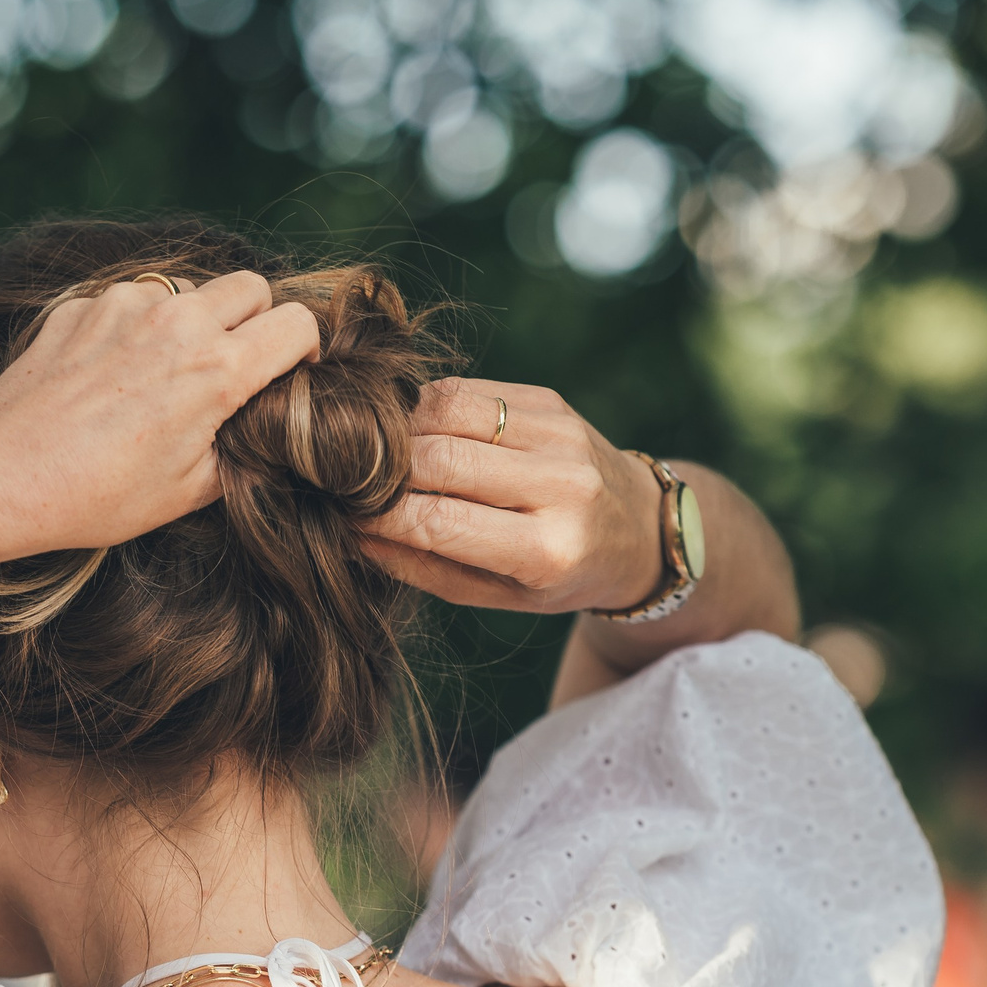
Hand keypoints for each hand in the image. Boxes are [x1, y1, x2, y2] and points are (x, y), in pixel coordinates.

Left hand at [0, 271, 322, 557]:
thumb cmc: (98, 495)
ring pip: (189, 289)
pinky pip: (132, 300)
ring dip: (192, 319)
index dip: (304, 347)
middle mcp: (178, 323)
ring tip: (165, 372)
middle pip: (250, 286)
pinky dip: (136, 326)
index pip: (297, 323)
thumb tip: (260, 427)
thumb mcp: (189, 490)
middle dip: (255, 319)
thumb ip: (241, 447)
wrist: (5, 474)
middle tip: (234, 362)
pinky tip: (113, 372)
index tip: (289, 369)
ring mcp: (127, 305)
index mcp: (216, 371)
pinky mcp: (85, 303)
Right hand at [358, 379, 661, 613]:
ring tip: (382, 456)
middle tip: (353, 483)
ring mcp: (560, 435)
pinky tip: (419, 433)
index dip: (380, 516)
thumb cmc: (558, 574)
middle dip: (382, 470)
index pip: (440, 522)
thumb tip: (351, 533)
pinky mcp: (551, 400)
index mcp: (548, 550)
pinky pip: (467, 391)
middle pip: (440, 459)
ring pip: (447, 411)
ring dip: (400, 430)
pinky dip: (428, 409)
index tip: (346, 516)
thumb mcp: (497, 595)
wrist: (639, 527)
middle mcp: (561, 486)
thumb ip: (424, 568)